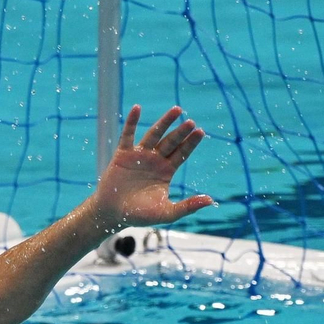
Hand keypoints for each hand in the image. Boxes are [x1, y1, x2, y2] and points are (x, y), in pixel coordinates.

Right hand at [90, 105, 214, 231]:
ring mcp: (139, 155)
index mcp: (166, 171)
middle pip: (171, 141)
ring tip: (177, 110)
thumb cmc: (139, 215)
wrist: (113, 214)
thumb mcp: (166, 212)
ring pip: (154, 134)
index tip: (201, 132)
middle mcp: (155, 160)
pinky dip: (132, 122)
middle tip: (191, 122)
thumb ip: (187, 206)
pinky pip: (128, 135)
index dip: (191, 143)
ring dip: (164, 122)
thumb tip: (210, 200)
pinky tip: (137, 108)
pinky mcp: (123, 154)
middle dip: (181, 132)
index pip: (182, 153)